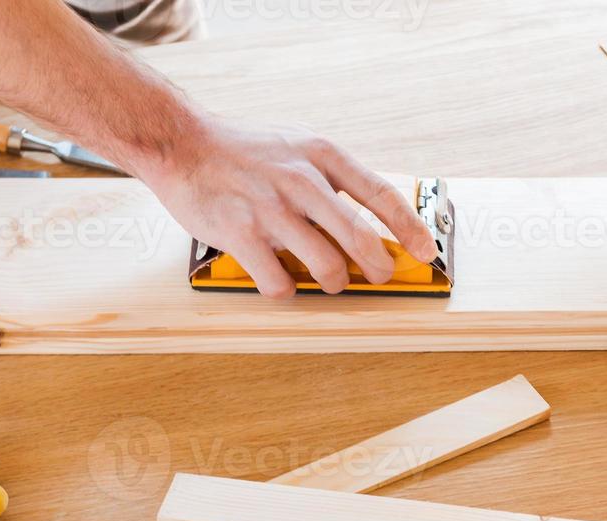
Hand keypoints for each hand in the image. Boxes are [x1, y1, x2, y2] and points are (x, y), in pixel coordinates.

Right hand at [140, 114, 437, 297]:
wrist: (181, 143)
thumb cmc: (244, 151)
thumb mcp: (298, 147)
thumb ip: (333, 179)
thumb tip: (375, 219)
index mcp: (321, 154)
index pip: (380, 194)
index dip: (409, 228)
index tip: (425, 252)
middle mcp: (300, 179)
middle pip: (360, 237)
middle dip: (378, 267)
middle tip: (379, 277)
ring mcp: (270, 208)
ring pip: (326, 266)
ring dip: (335, 283)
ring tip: (329, 281)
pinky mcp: (240, 233)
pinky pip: (279, 282)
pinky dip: (286, 291)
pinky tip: (281, 282)